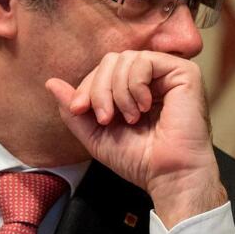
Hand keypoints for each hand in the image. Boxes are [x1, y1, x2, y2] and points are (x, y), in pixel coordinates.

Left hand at [45, 50, 226, 226]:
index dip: (86, 87)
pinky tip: (143, 107)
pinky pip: (144, 61)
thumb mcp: (95, 134)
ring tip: (130, 118)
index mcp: (132, 89)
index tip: (79, 110)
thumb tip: (51, 83)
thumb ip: (73, 109)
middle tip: (105, 118)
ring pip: (124, 59)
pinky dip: (135, 85)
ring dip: (118, 91)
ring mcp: (167, 73)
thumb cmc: (138, 159)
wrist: (168, 175)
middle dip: (98, 88)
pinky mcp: (183, 73)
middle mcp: (151, 78)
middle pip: (110, 60)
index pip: (102, 71)